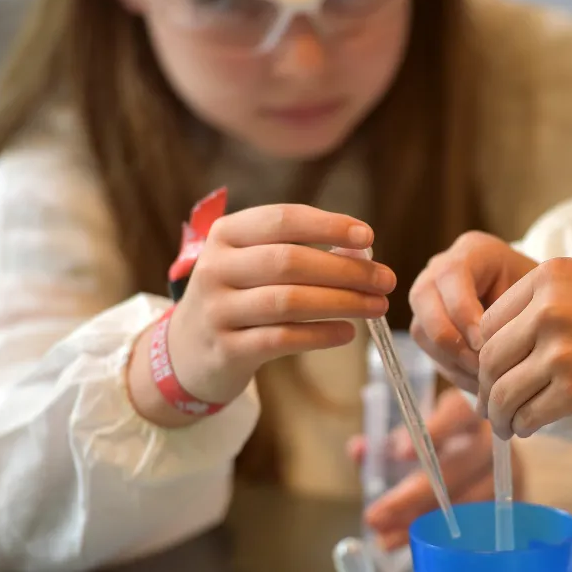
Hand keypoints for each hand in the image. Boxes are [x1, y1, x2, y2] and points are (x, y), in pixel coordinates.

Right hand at [166, 205, 395, 403]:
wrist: (186, 351)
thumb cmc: (238, 297)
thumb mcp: (252, 264)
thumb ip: (297, 252)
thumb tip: (361, 254)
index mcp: (226, 234)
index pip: (282, 220)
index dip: (328, 226)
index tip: (367, 237)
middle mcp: (216, 267)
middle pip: (290, 261)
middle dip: (346, 271)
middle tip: (385, 280)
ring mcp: (217, 310)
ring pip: (288, 301)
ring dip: (342, 303)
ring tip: (377, 307)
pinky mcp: (226, 350)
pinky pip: (281, 339)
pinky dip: (320, 335)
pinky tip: (347, 333)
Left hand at [350, 389, 524, 549]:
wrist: (489, 456)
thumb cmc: (444, 442)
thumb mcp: (416, 434)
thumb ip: (385, 441)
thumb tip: (358, 450)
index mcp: (469, 411)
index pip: (458, 413)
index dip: (435, 430)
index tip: (401, 454)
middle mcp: (494, 440)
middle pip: (460, 466)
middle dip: (414, 495)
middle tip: (375, 515)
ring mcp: (509, 472)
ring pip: (467, 501)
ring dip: (422, 521)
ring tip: (384, 538)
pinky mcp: (513, 502)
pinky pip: (478, 526)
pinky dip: (441, 537)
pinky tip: (413, 545)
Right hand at [409, 232, 536, 391]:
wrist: (540, 307)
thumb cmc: (543, 298)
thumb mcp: (536, 296)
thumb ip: (513, 313)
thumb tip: (485, 351)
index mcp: (472, 251)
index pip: (451, 274)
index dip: (463, 311)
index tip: (486, 343)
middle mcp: (442, 269)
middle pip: (423, 298)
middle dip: (450, 338)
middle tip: (480, 365)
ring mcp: (431, 297)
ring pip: (422, 329)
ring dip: (451, 359)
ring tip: (483, 379)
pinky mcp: (429, 326)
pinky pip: (429, 350)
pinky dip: (454, 370)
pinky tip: (480, 383)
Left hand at [477, 258, 571, 438]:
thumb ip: (547, 311)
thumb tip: (506, 352)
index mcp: (550, 277)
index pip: (489, 321)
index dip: (485, 353)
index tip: (493, 372)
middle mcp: (548, 308)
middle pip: (489, 358)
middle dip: (487, 388)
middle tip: (494, 406)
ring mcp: (561, 349)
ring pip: (502, 391)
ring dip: (500, 414)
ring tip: (508, 425)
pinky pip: (529, 414)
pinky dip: (525, 426)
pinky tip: (531, 427)